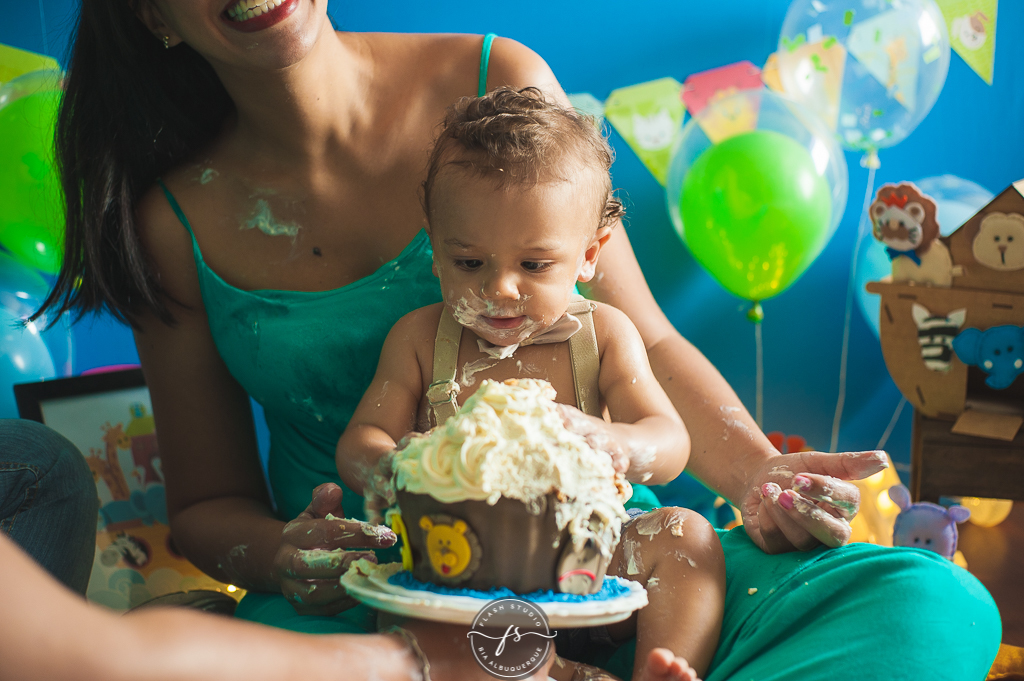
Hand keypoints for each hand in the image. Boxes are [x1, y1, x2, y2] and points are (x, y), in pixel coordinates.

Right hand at [273, 483, 396, 614]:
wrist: (290, 560)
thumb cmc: (313, 533)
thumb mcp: (317, 512)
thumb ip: (325, 500)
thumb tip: (333, 490)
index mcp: (292, 534)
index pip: (324, 532)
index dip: (356, 533)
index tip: (385, 535)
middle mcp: (285, 562)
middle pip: (309, 564)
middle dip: (345, 561)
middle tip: (375, 558)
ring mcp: (290, 587)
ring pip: (314, 592)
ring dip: (345, 585)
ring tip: (370, 574)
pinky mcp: (300, 607)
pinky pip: (323, 609)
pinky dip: (345, 602)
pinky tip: (364, 588)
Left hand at [555, 404, 629, 473]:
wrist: (634, 442)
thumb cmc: (599, 435)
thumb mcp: (586, 425)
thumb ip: (569, 419)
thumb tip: (547, 408)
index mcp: (586, 424)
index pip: (574, 416)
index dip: (565, 413)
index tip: (556, 410)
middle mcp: (597, 431)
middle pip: (587, 425)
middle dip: (577, 424)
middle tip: (567, 423)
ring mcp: (611, 443)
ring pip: (604, 441)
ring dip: (598, 441)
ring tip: (592, 442)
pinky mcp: (622, 456)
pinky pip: (621, 460)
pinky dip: (620, 463)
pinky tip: (618, 468)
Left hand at [739, 450, 888, 553]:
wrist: (759, 478)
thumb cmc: (794, 471)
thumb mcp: (818, 463)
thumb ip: (848, 463)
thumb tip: (883, 459)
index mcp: (845, 508)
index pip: (849, 502)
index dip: (826, 489)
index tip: (800, 476)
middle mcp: (831, 530)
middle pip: (834, 535)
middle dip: (808, 514)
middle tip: (785, 493)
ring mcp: (807, 544)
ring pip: (803, 540)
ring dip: (782, 513)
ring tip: (768, 490)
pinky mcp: (781, 550)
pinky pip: (776, 543)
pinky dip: (767, 519)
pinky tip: (762, 502)